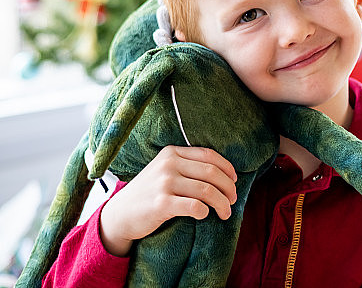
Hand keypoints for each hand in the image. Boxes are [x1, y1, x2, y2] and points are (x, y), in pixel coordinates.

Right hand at [99, 145, 237, 256]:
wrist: (119, 215)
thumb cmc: (149, 193)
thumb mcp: (164, 171)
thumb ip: (188, 166)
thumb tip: (225, 175)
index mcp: (171, 153)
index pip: (209, 155)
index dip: (227, 168)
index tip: (235, 181)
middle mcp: (168, 164)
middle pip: (211, 173)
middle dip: (228, 187)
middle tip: (234, 200)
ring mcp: (164, 183)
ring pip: (207, 190)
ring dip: (222, 203)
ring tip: (225, 213)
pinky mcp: (161, 204)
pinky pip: (194, 206)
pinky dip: (205, 211)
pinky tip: (205, 215)